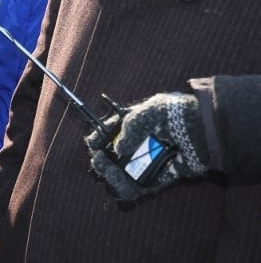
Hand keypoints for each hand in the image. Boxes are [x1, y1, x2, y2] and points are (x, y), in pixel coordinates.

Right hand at [85, 92, 207, 200]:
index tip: (93, 144)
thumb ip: (131, 126)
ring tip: (111, 175)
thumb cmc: (177, 114)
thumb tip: (119, 147)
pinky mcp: (163, 175)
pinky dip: (132, 189)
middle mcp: (139, 143)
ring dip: (114, 176)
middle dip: (102, 160)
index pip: (107, 132)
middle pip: (112, 155)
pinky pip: (144, 185)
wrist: (205, 129)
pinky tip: (125, 188)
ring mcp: (150, 160)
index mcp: (132, 124)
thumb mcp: (150, 111)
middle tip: (101, 162)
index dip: (98, 139)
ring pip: (125, 172)